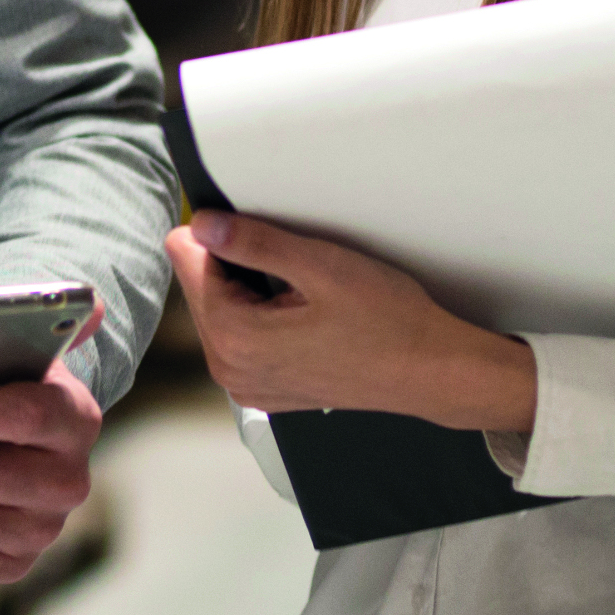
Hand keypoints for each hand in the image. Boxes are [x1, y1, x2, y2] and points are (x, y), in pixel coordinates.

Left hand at [160, 212, 536, 434]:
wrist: (429, 370)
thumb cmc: (387, 324)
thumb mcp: (319, 266)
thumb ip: (253, 242)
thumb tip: (203, 224)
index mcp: (234, 337)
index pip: (185, 258)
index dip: (220, 233)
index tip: (257, 231)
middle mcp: (230, 369)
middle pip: (201, 286)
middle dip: (236, 264)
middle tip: (294, 268)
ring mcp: (246, 385)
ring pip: (220, 310)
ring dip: (250, 290)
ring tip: (304, 294)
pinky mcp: (264, 390)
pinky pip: (241, 337)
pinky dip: (262, 317)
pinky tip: (304, 317)